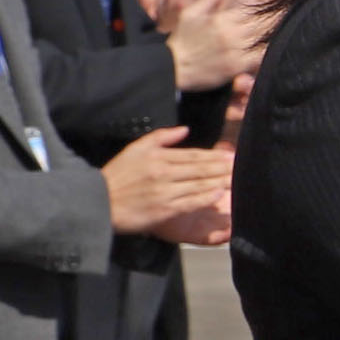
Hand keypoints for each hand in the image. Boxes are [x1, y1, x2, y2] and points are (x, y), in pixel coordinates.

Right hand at [101, 126, 234, 239]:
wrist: (99, 202)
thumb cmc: (118, 176)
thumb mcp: (135, 149)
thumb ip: (161, 137)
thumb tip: (185, 129)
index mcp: (158, 158)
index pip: (192, 155)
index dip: (213, 156)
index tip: (230, 155)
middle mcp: (163, 173)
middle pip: (199, 169)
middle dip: (221, 167)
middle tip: (239, 165)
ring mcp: (165, 192)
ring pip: (198, 185)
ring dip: (218, 181)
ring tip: (235, 179)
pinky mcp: (164, 210)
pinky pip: (189, 202)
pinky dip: (205, 198)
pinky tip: (218, 194)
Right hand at [162, 0, 281, 91]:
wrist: (171, 68)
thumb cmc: (181, 40)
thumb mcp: (192, 13)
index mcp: (222, 17)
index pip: (252, 0)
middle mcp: (232, 32)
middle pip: (265, 18)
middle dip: (283, 8)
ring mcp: (236, 50)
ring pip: (266, 36)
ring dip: (283, 26)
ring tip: (301, 17)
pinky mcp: (237, 67)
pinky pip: (260, 58)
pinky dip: (273, 50)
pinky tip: (287, 44)